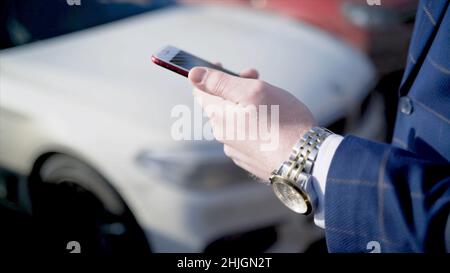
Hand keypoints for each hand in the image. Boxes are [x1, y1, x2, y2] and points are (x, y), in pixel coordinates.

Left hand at [189, 67, 314, 180]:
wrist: (306, 162)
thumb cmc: (283, 123)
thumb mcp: (253, 92)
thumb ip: (220, 82)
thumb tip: (192, 74)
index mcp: (219, 117)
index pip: (200, 91)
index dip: (211, 74)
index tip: (224, 65)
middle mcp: (223, 136)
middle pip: (220, 105)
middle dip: (235, 88)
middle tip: (257, 78)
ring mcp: (236, 150)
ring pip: (235, 120)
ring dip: (246, 106)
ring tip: (270, 103)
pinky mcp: (250, 160)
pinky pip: (246, 136)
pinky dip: (254, 125)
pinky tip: (273, 125)